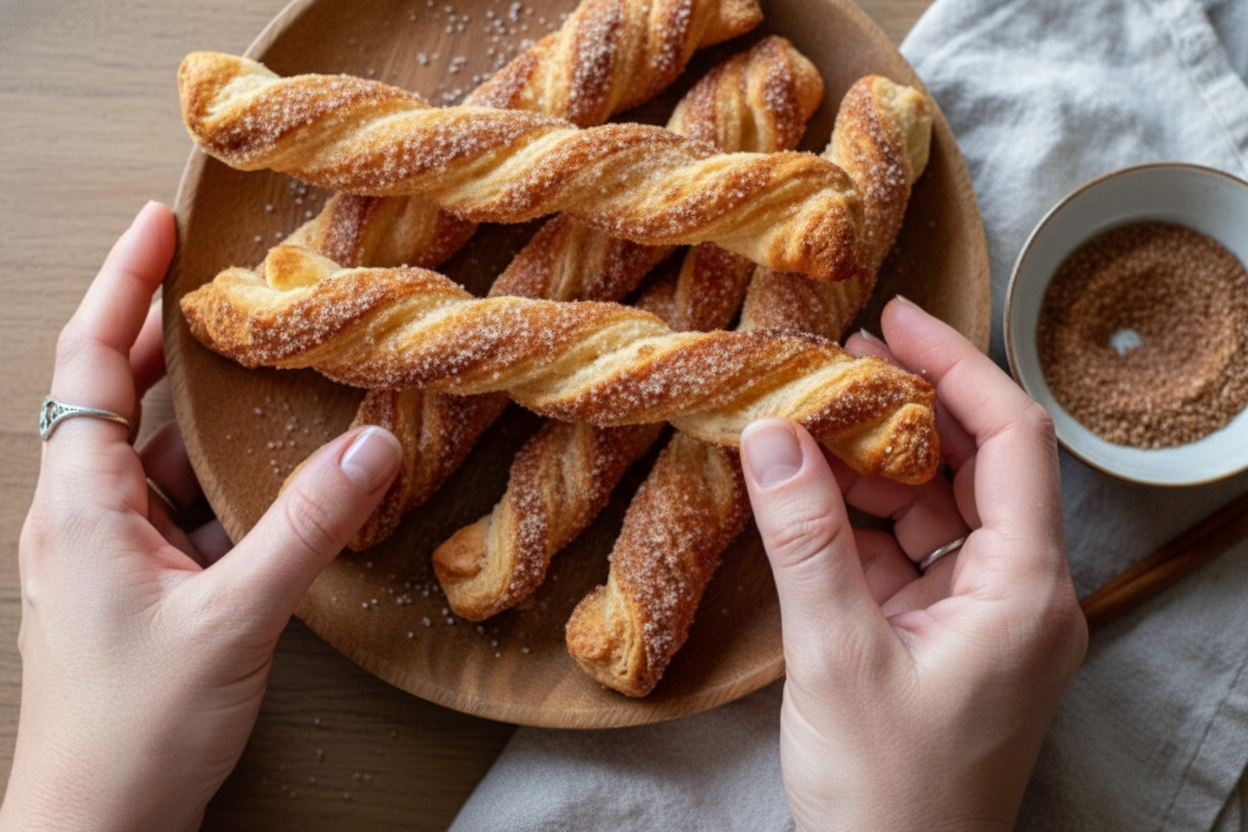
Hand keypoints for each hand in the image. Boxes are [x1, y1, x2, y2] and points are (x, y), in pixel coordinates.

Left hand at [2, 202, 402, 831]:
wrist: (94, 828)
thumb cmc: (136, 728)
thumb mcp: (235, 616)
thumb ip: (306, 525)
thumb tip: (372, 445)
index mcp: (82, 504)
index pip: (91, 361)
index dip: (123, 283)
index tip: (160, 222)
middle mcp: (86, 516)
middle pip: (119, 395)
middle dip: (165, 332)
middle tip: (222, 280)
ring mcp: (109, 555)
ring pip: (156, 457)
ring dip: (202, 414)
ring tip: (261, 369)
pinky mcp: (138, 590)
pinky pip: (180, 509)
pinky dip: (221, 481)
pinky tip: (270, 478)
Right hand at [740, 297, 1086, 831]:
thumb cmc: (887, 795)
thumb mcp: (836, 656)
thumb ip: (804, 538)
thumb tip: (771, 433)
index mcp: (1025, 590)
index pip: (1012, 440)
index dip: (957, 366)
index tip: (896, 318)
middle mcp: (1019, 593)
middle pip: (976, 466)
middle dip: (907, 410)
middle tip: (836, 362)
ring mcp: (982, 616)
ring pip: (935, 507)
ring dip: (874, 465)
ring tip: (806, 421)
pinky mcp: (944, 637)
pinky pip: (907, 553)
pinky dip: (859, 521)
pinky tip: (807, 494)